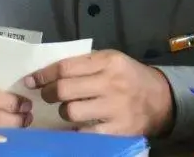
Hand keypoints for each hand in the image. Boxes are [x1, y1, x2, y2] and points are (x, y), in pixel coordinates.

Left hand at [25, 50, 173, 135]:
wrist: (161, 100)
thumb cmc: (129, 77)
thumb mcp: (111, 60)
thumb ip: (85, 63)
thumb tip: (49, 72)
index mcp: (108, 61)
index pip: (66, 67)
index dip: (44, 74)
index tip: (32, 80)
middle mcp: (111, 83)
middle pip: (65, 89)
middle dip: (49, 94)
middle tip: (47, 96)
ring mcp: (115, 108)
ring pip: (72, 112)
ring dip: (64, 112)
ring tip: (68, 110)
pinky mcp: (118, 130)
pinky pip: (86, 133)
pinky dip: (76, 131)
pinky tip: (76, 127)